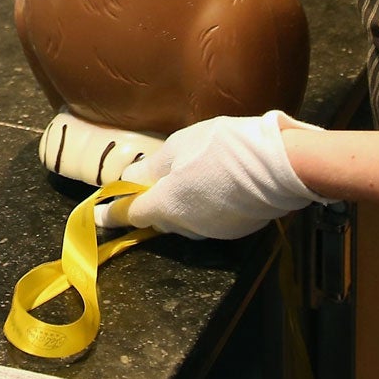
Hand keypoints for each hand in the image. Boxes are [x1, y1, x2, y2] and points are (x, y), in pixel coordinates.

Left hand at [115, 110, 327, 239]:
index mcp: (166, 206)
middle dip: (148, 205)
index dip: (112, 213)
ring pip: (184, 220)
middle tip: (144, 187)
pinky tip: (212, 186)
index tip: (96, 216)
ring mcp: (213, 231)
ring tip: (183, 181)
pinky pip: (207, 219)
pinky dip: (202, 206)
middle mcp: (186, 226)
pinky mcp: (236, 229)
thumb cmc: (223, 148)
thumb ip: (152, 168)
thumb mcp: (180, 147)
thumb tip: (129, 181)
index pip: (130, 214)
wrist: (281, 165)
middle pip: (158, 218)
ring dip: (177, 205)